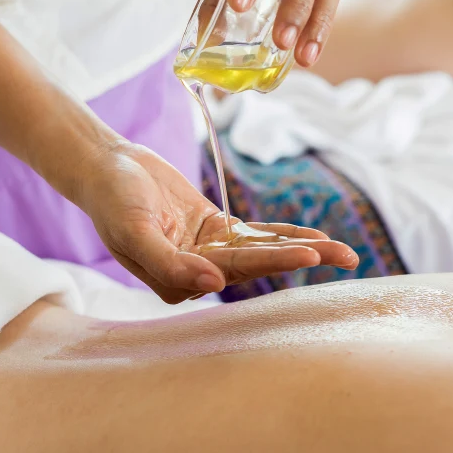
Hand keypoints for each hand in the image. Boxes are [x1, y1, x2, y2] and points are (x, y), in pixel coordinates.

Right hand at [77, 141, 358, 303]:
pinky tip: (316, 237)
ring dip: (302, 249)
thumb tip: (212, 286)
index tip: (308, 255)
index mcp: (177, 280)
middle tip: (347, 257)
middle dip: (302, 260)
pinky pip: (255, 234)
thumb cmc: (113, 200)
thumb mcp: (134, 230)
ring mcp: (209, 251)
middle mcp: (197, 272)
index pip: (233, 272)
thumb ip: (169, 263)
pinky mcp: (215, 229)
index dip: (272, 263)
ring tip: (345, 252)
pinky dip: (284, 234)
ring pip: (262, 251)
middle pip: (257, 266)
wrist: (106, 167)